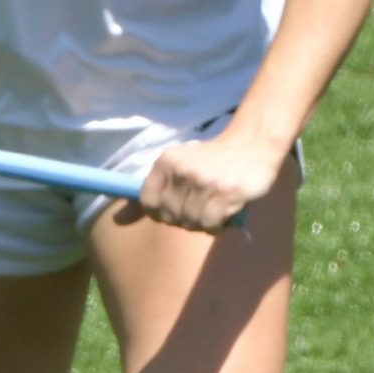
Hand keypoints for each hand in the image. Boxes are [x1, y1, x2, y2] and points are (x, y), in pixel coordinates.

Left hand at [130, 134, 284, 231]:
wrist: (254, 146)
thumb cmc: (213, 161)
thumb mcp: (180, 165)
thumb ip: (155, 191)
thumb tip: (119, 219)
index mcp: (167, 161)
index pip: (148, 202)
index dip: (161, 213)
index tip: (176, 210)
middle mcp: (183, 170)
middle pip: (170, 216)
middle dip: (185, 219)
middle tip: (202, 208)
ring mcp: (205, 181)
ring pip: (191, 222)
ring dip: (203, 224)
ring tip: (214, 209)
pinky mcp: (226, 193)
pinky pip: (210, 225)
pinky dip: (216, 226)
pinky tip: (225, 214)